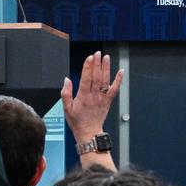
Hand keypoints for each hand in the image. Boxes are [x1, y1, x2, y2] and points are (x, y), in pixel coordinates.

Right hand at [61, 52, 122, 170]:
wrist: (88, 132)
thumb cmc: (77, 121)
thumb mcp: (66, 108)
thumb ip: (65, 93)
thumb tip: (67, 79)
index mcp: (83, 97)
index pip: (86, 79)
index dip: (88, 67)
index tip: (89, 57)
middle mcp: (94, 96)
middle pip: (96, 77)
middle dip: (97, 64)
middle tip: (98, 53)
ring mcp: (102, 98)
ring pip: (105, 81)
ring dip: (106, 68)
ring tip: (106, 58)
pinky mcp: (108, 101)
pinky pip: (115, 89)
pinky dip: (118, 80)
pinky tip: (121, 71)